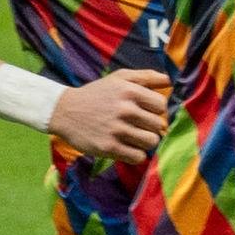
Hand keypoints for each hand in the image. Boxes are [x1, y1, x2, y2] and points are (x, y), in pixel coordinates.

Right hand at [49, 67, 172, 167]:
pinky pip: (138, 157)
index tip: (145, 112)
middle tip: (137, 126)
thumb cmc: (97, 94)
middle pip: (158, 125)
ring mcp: (116, 130)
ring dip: (144, 141)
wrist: (64, 111)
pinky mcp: (108, 148)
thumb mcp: (119, 78)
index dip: (155, 110)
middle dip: (150, 127)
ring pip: (151, 142)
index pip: (161, 106)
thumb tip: (170, 82)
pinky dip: (135, 154)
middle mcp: (124, 110)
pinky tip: (126, 147)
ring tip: (132, 137)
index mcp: (129, 91)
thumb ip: (146, 76)